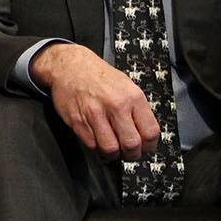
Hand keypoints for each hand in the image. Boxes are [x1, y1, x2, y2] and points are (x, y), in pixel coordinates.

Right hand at [32, 41, 160, 160]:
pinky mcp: (78, 122)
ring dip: (113, 154)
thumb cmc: (98, 76)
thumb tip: (145, 133)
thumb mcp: (127, 86)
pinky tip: (98, 139)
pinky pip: (92, 145)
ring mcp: (95, 114)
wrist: (70, 66)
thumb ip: (137, 109)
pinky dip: (96, 146)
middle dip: (132, 154)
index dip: (149, 146)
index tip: (146, 148)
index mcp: (132, 97)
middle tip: (129, 153)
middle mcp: (116, 106)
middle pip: (131, 144)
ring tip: (113, 149)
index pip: (150, 132)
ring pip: (110, 149)